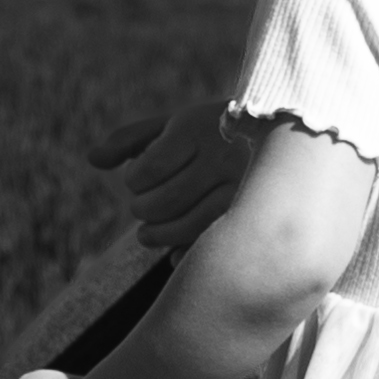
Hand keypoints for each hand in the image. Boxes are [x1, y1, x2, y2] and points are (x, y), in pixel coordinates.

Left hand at [86, 97, 254, 250]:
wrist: (287, 142)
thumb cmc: (216, 133)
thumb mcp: (176, 125)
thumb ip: (130, 139)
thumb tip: (92, 159)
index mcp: (199, 128)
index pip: (146, 171)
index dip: (134, 180)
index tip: (140, 179)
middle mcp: (223, 158)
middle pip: (159, 203)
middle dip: (141, 209)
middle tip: (143, 207)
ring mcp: (243, 191)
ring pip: (180, 228)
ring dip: (154, 236)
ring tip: (148, 232)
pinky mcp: (256, 221)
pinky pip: (206, 247)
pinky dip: (182, 254)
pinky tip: (175, 248)